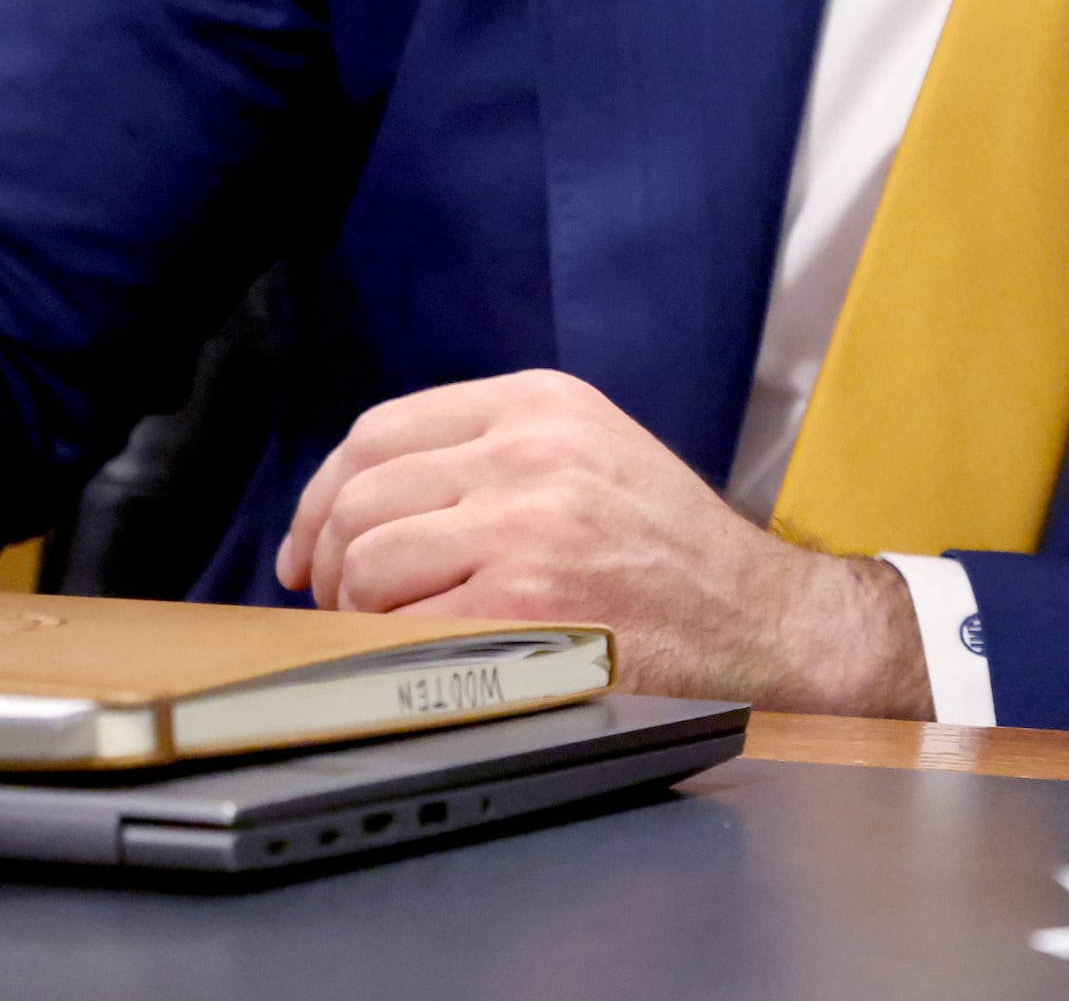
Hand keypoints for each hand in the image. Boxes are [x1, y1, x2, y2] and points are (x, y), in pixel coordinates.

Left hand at [277, 369, 926, 715]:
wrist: (760, 618)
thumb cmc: (670, 554)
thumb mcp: (592, 456)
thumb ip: (490, 455)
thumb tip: (354, 506)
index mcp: (543, 404)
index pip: (379, 431)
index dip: (320, 497)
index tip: (309, 550)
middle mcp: (532, 452)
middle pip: (361, 497)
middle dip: (335, 567)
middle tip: (354, 610)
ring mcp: (527, 527)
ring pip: (367, 562)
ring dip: (362, 615)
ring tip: (401, 636)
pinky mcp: (523, 604)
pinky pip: (400, 629)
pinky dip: (394, 656)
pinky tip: (432, 663)